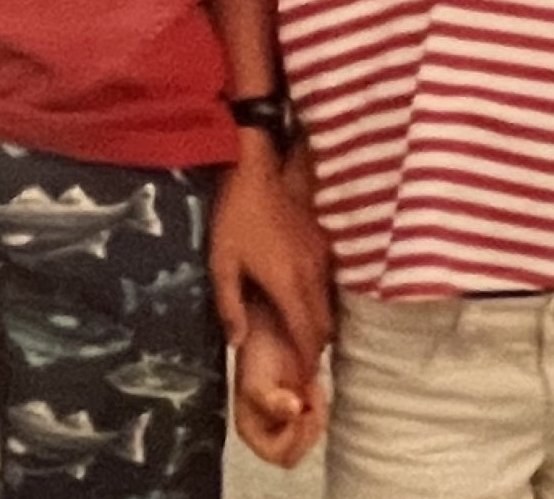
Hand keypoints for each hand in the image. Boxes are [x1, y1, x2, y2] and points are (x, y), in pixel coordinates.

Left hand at [211, 144, 333, 376]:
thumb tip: (238, 343)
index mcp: (288, 284)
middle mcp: (312, 274)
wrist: (257, 171)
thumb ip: (230, 307)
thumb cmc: (236, 218)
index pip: (307, 334)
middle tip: (304, 367)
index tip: (303, 382)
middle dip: (317, 349)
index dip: (307, 362)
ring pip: (331, 304)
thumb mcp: (221, 264)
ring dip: (321, 326)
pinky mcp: (325, 243)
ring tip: (307, 341)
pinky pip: (330, 283)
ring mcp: (323, 257)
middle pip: (325, 324)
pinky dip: (324, 302)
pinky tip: (309, 304)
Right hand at [231, 307, 327, 466]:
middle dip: (309, 425)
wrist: (273, 325)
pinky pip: (317, 419)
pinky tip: (314, 383)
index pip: (281, 455)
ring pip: (310, 436)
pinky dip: (320, 404)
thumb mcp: (256, 378)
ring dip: (317, 412)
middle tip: (310, 394)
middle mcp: (268, 431)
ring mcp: (286, 421)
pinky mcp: (302, 406)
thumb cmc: (258, 352)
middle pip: (298, 451)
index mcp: (251, 431)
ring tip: (311, 385)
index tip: (301, 407)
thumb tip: (294, 411)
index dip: (295, 437)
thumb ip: (271, 400)